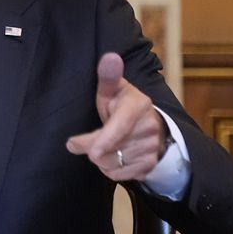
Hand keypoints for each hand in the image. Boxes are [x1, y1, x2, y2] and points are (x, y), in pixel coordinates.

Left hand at [65, 52, 167, 180]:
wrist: (148, 124)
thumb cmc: (121, 105)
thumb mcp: (112, 90)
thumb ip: (108, 77)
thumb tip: (110, 57)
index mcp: (139, 105)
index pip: (119, 127)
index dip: (101, 140)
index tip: (79, 147)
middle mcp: (150, 127)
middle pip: (110, 149)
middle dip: (92, 148)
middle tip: (84, 143)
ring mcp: (152, 147)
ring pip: (113, 164)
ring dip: (102, 160)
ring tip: (105, 146)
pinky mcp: (151, 164)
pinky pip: (122, 176)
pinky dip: (112, 170)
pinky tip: (114, 156)